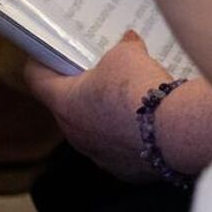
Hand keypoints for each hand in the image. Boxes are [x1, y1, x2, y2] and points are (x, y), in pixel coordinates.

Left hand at [23, 32, 172, 182]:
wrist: (175, 131)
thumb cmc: (140, 91)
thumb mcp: (126, 54)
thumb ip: (122, 48)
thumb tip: (129, 43)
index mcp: (65, 103)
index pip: (37, 80)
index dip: (40, 62)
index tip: (46, 52)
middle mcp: (75, 134)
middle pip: (68, 104)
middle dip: (82, 86)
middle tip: (99, 68)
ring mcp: (98, 155)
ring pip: (94, 127)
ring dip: (105, 111)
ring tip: (129, 92)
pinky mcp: (122, 168)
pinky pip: (118, 146)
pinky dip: (127, 132)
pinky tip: (147, 117)